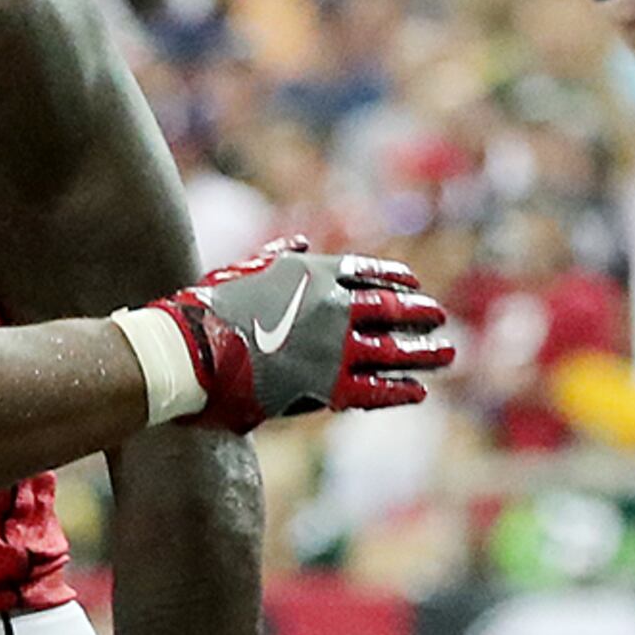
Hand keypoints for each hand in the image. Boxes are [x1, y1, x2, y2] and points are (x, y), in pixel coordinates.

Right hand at [157, 241, 451, 426]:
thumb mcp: (245, 270)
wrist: (187, 351)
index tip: (415, 284)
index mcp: (312, 273)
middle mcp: (330, 305)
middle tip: (440, 318)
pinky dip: (398, 389)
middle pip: (388, 309)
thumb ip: (279, 258)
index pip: (366, 273)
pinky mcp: (325, 385)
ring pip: (391, 348)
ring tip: (447, 354)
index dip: (394, 279)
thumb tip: (301, 243)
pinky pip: (373, 388)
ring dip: (422, 352)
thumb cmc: (206, 310)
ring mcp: (332, 346)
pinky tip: (417, 391)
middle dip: (418, 314)